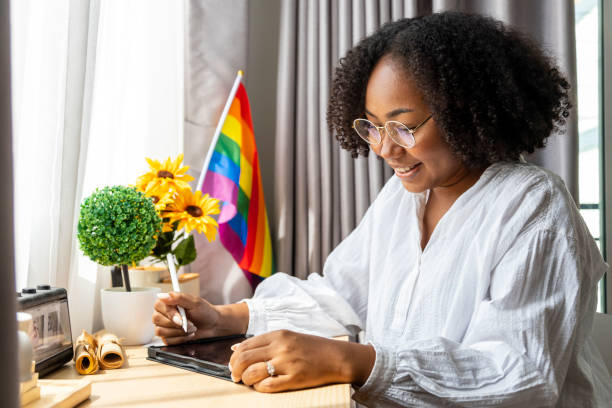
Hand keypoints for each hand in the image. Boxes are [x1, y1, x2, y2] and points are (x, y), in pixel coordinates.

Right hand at [152, 292, 220, 344]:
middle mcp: (163, 313)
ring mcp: (164, 326)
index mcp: (168, 302)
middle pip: (157, 319)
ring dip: (179, 332)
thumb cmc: (204, 312)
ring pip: (161, 331)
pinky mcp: (167, 337)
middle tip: (190, 324)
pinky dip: (180, 339)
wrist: (212, 325)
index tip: (181, 320)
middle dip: (176, 325)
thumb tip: (162, 296)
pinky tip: (188, 335)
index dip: (170, 314)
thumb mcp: (195, 302)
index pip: (158, 306)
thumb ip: (179, 298)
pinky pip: (167, 340)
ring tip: (191, 329)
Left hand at [229, 330, 375, 392]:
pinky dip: (259, 387)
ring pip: (252, 373)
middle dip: (235, 369)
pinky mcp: (294, 379)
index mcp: (278, 335)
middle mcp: (281, 347)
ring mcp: (287, 363)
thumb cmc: (311, 348)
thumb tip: (236, 348)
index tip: (234, 364)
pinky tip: (261, 386)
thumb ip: (263, 342)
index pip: (245, 345)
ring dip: (245, 380)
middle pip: (244, 358)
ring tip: (248, 381)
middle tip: (236, 376)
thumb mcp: (288, 337)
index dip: (234, 357)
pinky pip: (267, 386)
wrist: (336, 357)